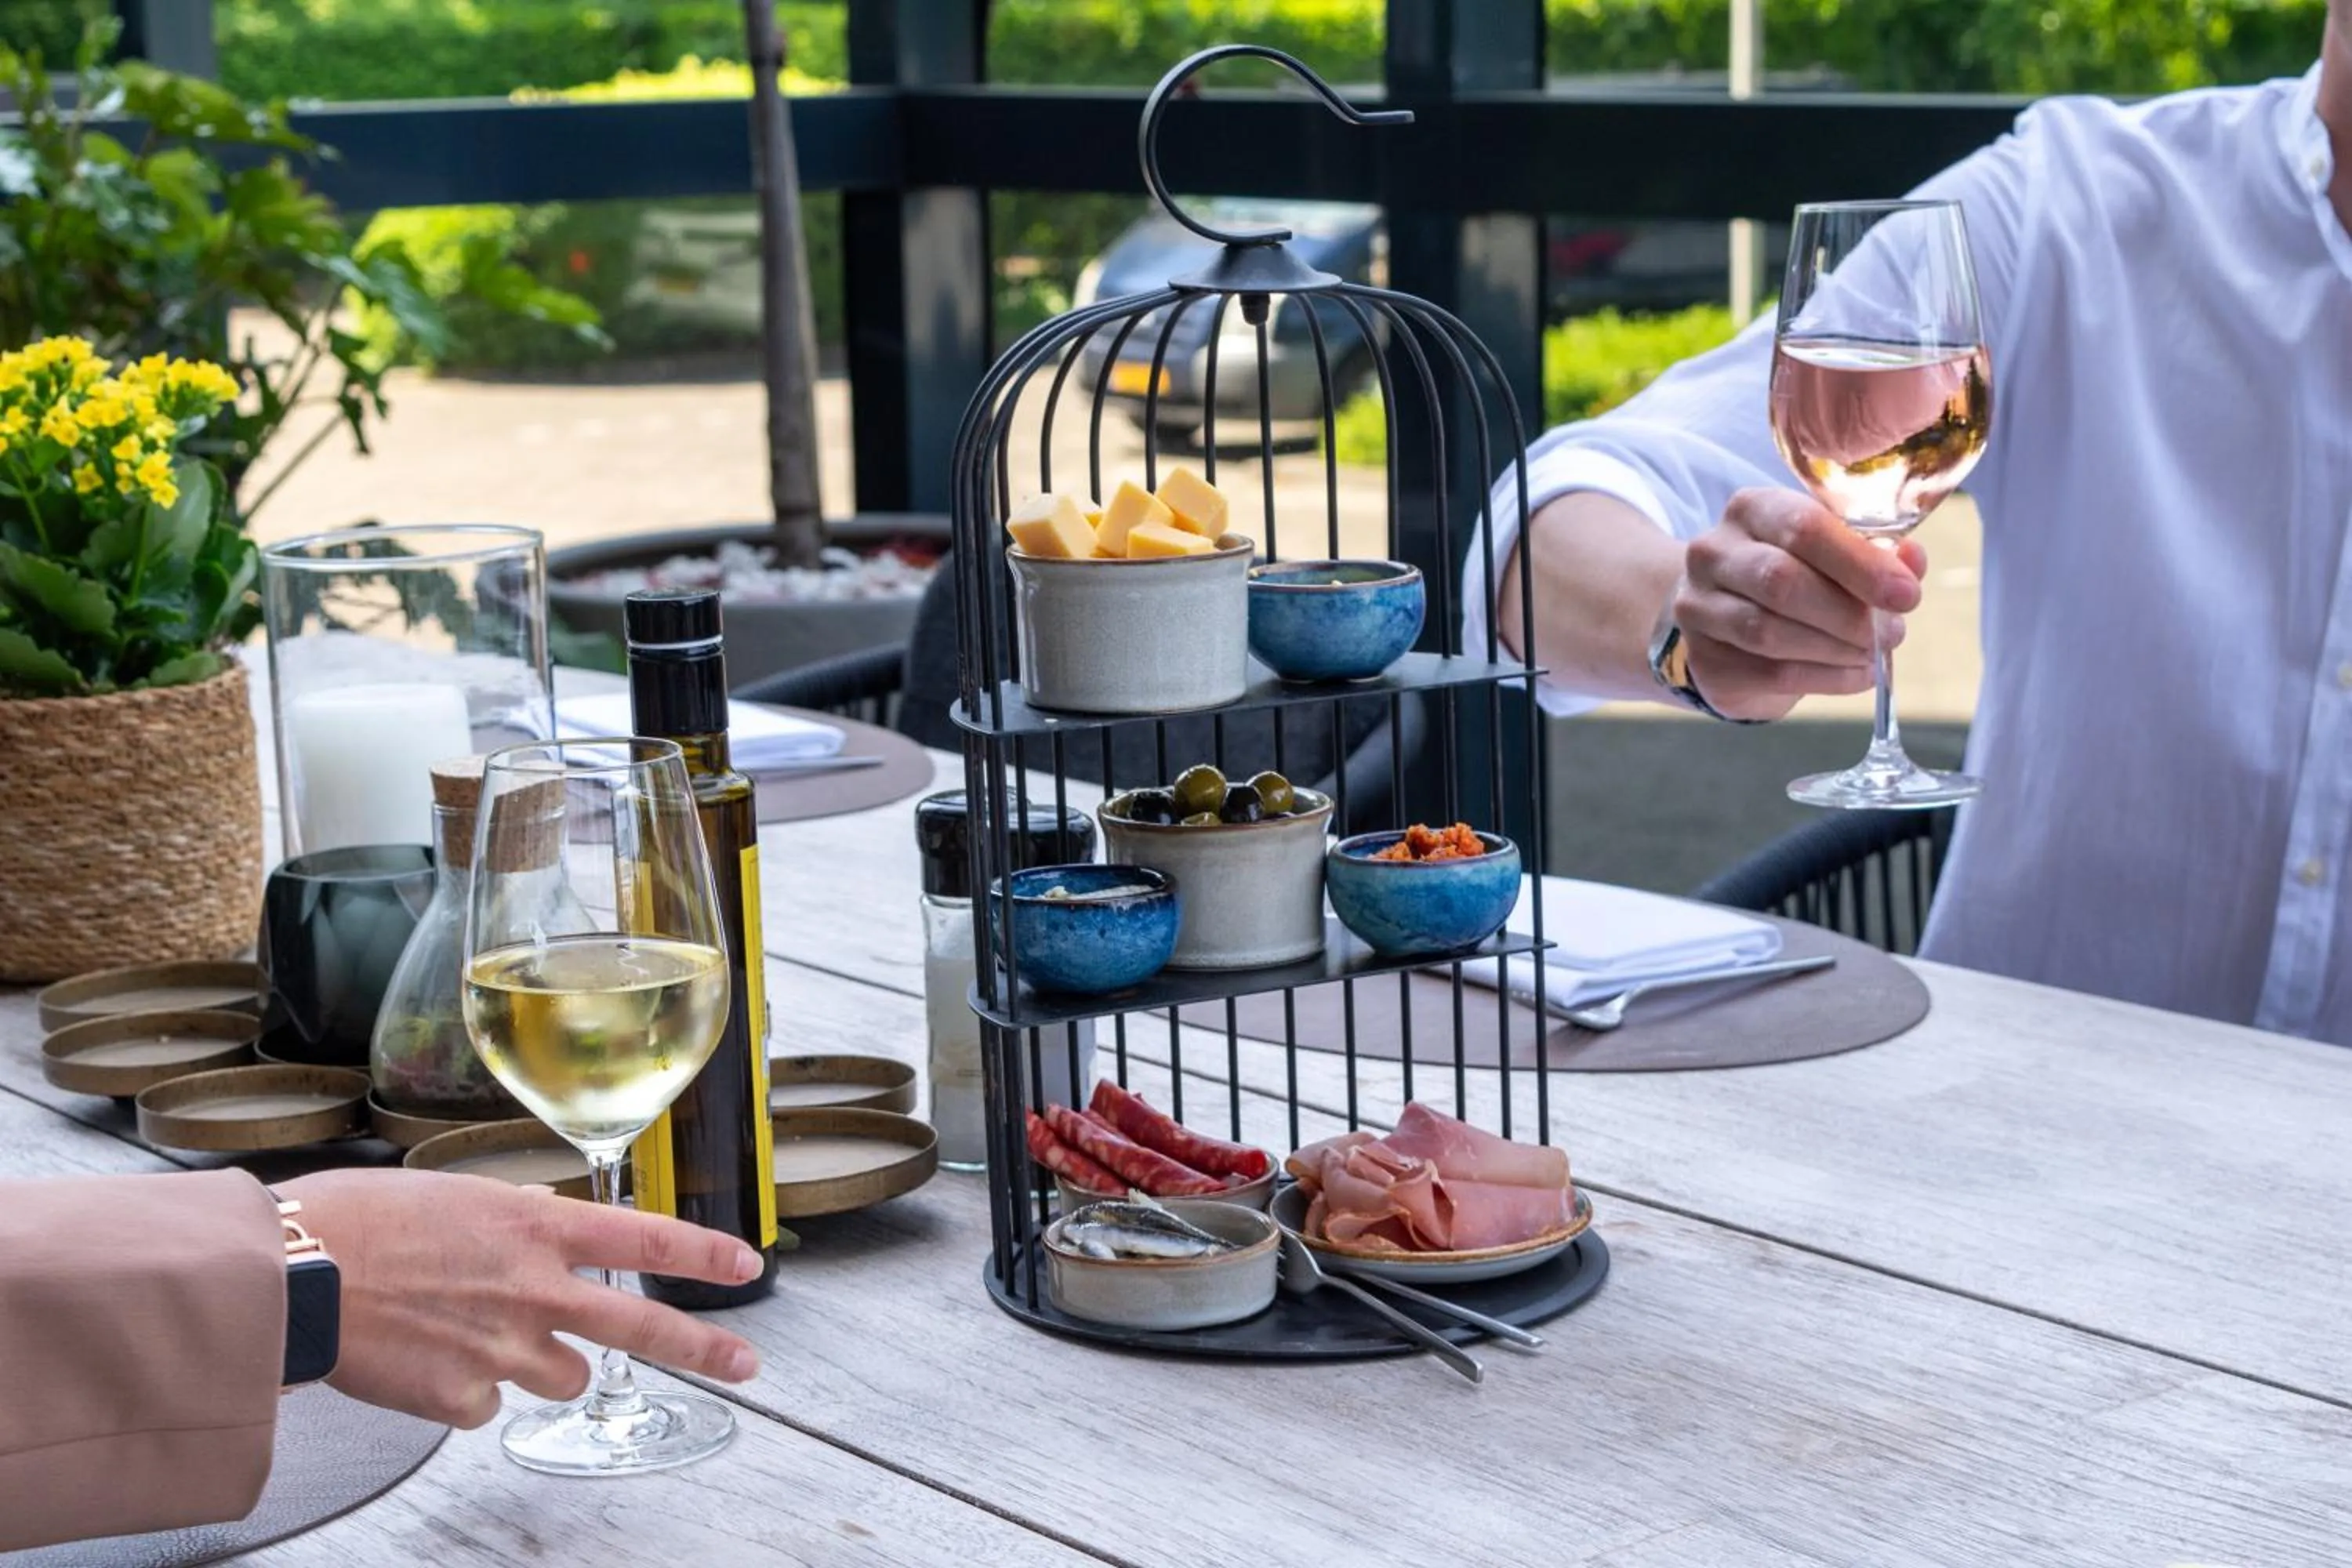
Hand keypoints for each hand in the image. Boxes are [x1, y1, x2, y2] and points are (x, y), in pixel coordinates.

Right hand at [279, 1168, 761, 1428]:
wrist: (293, 1274)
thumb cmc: (358, 1222)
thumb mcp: (457, 1198)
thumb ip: (515, 1225)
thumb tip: (544, 1231)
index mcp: (535, 1228)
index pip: (645, 1235)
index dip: (704, 1252)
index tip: (748, 1265)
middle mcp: (534, 1289)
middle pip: (642, 1325)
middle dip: (705, 1348)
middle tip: (749, 1365)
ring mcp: (504, 1349)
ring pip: (561, 1377)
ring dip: (535, 1365)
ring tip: (468, 1333)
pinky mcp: (463, 1398)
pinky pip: (485, 1407)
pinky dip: (461, 1391)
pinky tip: (419, 1360)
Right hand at [1670, 487, 1926, 721]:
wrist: (1720, 618)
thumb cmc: (1791, 576)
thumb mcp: (1831, 552)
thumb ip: (1873, 553)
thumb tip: (1911, 560)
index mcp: (1751, 509)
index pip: (1804, 526)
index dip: (1860, 563)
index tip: (1906, 595)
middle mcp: (1713, 552)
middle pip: (1780, 581)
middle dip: (1848, 613)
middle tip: (1893, 632)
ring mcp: (1698, 606)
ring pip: (1769, 632)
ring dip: (1836, 649)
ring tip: (1872, 654)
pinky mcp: (1703, 658)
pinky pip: (1770, 673)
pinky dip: (1826, 679)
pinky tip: (1855, 675)